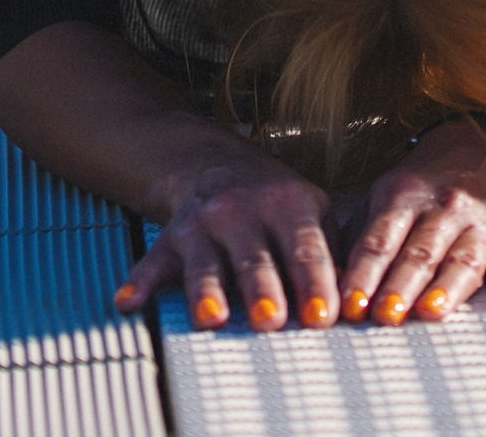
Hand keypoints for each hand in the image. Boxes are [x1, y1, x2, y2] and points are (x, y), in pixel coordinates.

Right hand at [117, 154, 339, 330]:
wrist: (220, 165)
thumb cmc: (279, 204)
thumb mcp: (314, 213)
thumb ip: (333, 256)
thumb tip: (358, 302)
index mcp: (289, 206)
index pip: (305, 249)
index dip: (315, 282)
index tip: (322, 315)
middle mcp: (244, 211)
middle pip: (255, 258)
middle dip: (262, 289)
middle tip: (270, 321)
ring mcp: (204, 224)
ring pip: (205, 262)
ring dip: (207, 290)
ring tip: (212, 317)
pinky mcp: (171, 238)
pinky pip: (152, 262)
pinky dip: (139, 282)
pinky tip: (128, 303)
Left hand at [341, 117, 485, 323]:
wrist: (478, 146)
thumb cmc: (420, 186)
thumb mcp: (383, 196)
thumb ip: (360, 235)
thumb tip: (329, 278)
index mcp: (404, 198)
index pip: (380, 240)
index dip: (364, 273)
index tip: (351, 305)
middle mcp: (443, 208)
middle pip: (419, 252)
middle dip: (400, 285)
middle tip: (384, 315)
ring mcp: (480, 220)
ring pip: (462, 257)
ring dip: (446, 287)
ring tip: (430, 313)